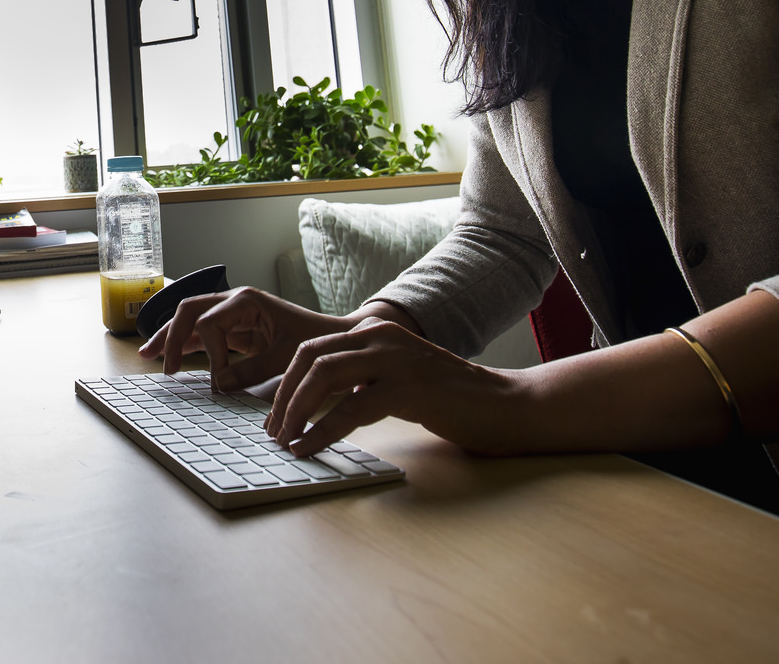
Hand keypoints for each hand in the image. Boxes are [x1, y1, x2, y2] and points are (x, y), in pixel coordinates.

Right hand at [136, 287, 350, 390]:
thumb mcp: (287, 357)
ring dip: (170, 337)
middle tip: (161, 363)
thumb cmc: (316, 341)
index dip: (210, 354)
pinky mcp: (235, 330)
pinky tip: (171, 359)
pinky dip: (186, 345)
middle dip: (171, 335)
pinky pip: (202, 334)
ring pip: (190, 320)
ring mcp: (232, 315)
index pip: (210, 323)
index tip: (220, 381)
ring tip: (147, 355)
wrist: (335, 338)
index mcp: (247, 301)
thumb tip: (221, 386)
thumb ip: (254, 371)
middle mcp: (234, 302)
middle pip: (189, 311)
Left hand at [265, 318, 529, 455]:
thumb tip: (319, 403)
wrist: (505, 406)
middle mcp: (380, 336)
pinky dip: (322, 430)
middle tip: (274, 431)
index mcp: (374, 331)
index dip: (286, 384)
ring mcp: (394, 358)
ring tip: (286, 442)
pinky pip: (350, 408)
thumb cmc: (451, 399)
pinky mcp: (408, 387)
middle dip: (283, 397)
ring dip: (296, 412)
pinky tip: (309, 448)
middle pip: (309, 359)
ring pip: (323, 377)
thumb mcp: (398, 377)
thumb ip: (364, 378)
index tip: (275, 416)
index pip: (312, 349)